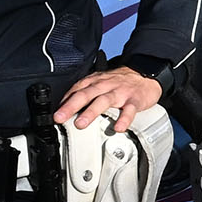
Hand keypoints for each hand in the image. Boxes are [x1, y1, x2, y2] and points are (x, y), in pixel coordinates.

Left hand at [53, 66, 167, 132]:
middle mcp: (105, 86)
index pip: (77, 90)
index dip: (65, 102)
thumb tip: (65, 106)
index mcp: (95, 82)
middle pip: (86, 94)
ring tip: (81, 124)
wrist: (145, 74)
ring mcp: (120, 93)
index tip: (56, 115)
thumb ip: (84, 92)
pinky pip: (129, 110)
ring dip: (91, 112)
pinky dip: (124, 119)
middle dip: (72, 106)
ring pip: (104, 100)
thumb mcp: (99, 82)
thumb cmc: (119, 82)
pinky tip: (119, 128)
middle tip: (60, 117)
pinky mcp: (135, 100)